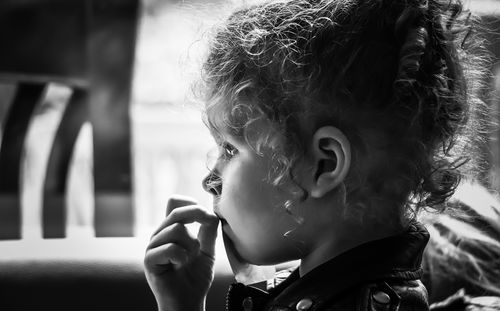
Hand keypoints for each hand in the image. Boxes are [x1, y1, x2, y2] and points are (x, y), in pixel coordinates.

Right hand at [144, 196, 218, 310]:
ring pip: (176, 229)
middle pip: (177, 211)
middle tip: (202, 240)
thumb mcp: (207, 250)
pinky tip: (180, 265)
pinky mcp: (149, 260)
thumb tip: (211, 212)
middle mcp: (160, 233)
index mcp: (172, 228)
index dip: (191, 203)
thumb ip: (209, 231)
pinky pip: (170, 248)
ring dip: (190, 246)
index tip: (204, 216)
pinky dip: (181, 257)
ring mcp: (152, 246)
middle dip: (196, 221)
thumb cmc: (195, 277)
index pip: (175, 201)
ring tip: (188, 260)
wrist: (188, 300)